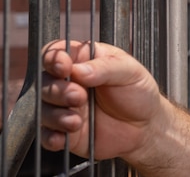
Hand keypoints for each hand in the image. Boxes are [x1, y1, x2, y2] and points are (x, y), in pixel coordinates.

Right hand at [40, 40, 162, 160]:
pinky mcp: (64, 132)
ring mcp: (64, 108)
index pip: (55, 52)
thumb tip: (78, 70)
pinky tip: (63, 137)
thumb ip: (105, 67)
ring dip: (55, 115)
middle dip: (57, 90)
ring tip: (77, 121)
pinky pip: (45, 136)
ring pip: (42, 109)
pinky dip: (50, 137)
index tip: (64, 67)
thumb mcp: (130, 71)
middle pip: (44, 82)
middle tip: (79, 96)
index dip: (53, 58)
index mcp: (83, 60)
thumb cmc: (139, 91)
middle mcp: (69, 82)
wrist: (147, 126)